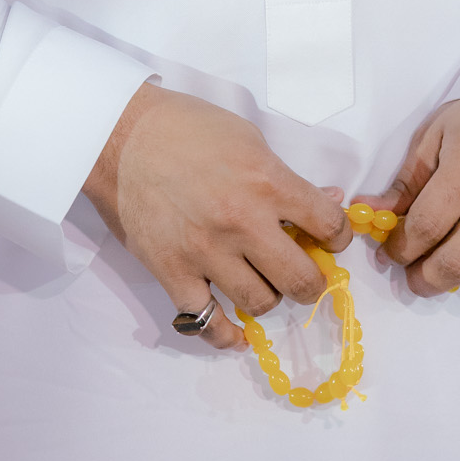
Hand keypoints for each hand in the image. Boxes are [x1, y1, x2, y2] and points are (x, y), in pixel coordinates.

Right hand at [83, 83, 351, 351]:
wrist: (120, 135)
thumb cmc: (187, 128)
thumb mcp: (248, 139)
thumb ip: (286, 176)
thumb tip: (329, 200)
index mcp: (267, 182)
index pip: (328, 225)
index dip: (339, 236)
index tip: (331, 239)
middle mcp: (242, 222)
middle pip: (301, 280)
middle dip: (310, 280)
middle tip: (301, 272)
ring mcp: (206, 252)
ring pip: (260, 303)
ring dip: (268, 296)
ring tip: (260, 281)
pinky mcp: (172, 272)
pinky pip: (208, 320)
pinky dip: (225, 332)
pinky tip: (234, 330)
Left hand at [355, 97, 459, 296]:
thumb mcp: (434, 136)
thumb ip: (405, 182)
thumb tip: (369, 214)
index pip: (428, 224)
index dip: (401, 247)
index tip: (390, 251)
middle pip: (458, 261)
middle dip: (424, 279)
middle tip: (412, 277)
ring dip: (456, 278)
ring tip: (442, 263)